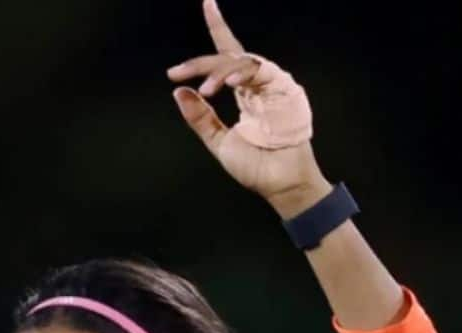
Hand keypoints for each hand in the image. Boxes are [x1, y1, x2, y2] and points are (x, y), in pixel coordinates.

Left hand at [166, 0, 332, 216]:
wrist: (280, 185)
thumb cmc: (256, 167)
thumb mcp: (219, 140)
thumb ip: (201, 117)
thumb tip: (178, 92)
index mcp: (246, 92)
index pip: (229, 54)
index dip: (218, 26)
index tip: (207, 1)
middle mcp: (259, 84)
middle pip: (228, 56)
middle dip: (201, 62)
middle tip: (177, 72)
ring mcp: (273, 85)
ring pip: (241, 61)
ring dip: (219, 71)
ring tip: (206, 91)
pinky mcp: (284, 90)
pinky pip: (260, 71)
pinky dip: (242, 74)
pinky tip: (229, 85)